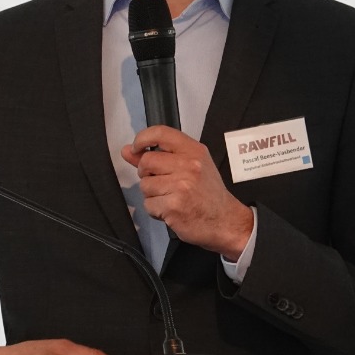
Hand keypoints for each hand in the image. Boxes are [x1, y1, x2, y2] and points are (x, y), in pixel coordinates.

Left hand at [121, 125, 253, 260]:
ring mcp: (181, 186)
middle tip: (162, 182)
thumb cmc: (209, 194)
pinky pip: (148, 205)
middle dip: (147, 174)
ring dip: (152, 195)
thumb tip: (127, 150)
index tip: (136, 148)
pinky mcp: (173, 206)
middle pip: (146, 162)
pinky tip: (171, 210)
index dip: (142, 138)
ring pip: (145, 185)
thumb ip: (158, 156)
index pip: (160, 133)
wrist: (226, 221)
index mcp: (194, 151)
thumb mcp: (191, 167)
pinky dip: (156, 210)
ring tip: (171, 198)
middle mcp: (189, 165)